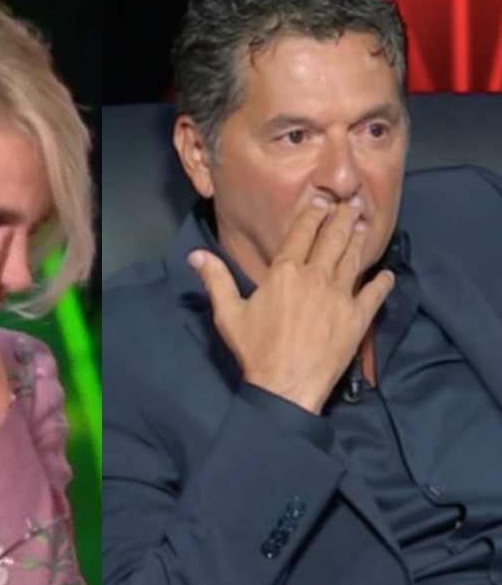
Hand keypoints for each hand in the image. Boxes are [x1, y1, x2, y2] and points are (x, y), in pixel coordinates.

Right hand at [189, 200, 393, 414]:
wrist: (286, 385)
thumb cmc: (255, 349)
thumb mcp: (228, 313)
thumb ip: (216, 279)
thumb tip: (196, 255)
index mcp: (284, 273)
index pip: (301, 234)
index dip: (312, 214)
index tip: (322, 199)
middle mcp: (315, 277)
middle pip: (331, 240)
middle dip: (342, 218)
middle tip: (353, 202)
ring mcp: (340, 296)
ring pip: (352, 260)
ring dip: (358, 240)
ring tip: (364, 224)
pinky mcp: (357, 318)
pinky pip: (374, 294)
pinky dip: (382, 282)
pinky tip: (387, 274)